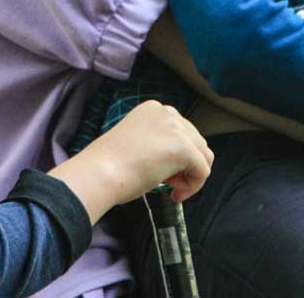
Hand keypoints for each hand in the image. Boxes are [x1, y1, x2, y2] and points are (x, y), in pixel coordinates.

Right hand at [51, 101, 212, 223]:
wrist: (99, 173)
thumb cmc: (110, 165)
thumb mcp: (137, 142)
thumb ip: (159, 142)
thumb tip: (184, 159)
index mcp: (154, 109)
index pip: (182, 132)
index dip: (175, 157)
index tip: (160, 172)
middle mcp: (167, 112)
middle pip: (196, 142)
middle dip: (185, 166)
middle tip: (166, 183)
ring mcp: (176, 128)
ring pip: (203, 156)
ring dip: (190, 175)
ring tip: (170, 187)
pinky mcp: (183, 147)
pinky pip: (203, 171)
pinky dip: (193, 186)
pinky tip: (174, 194)